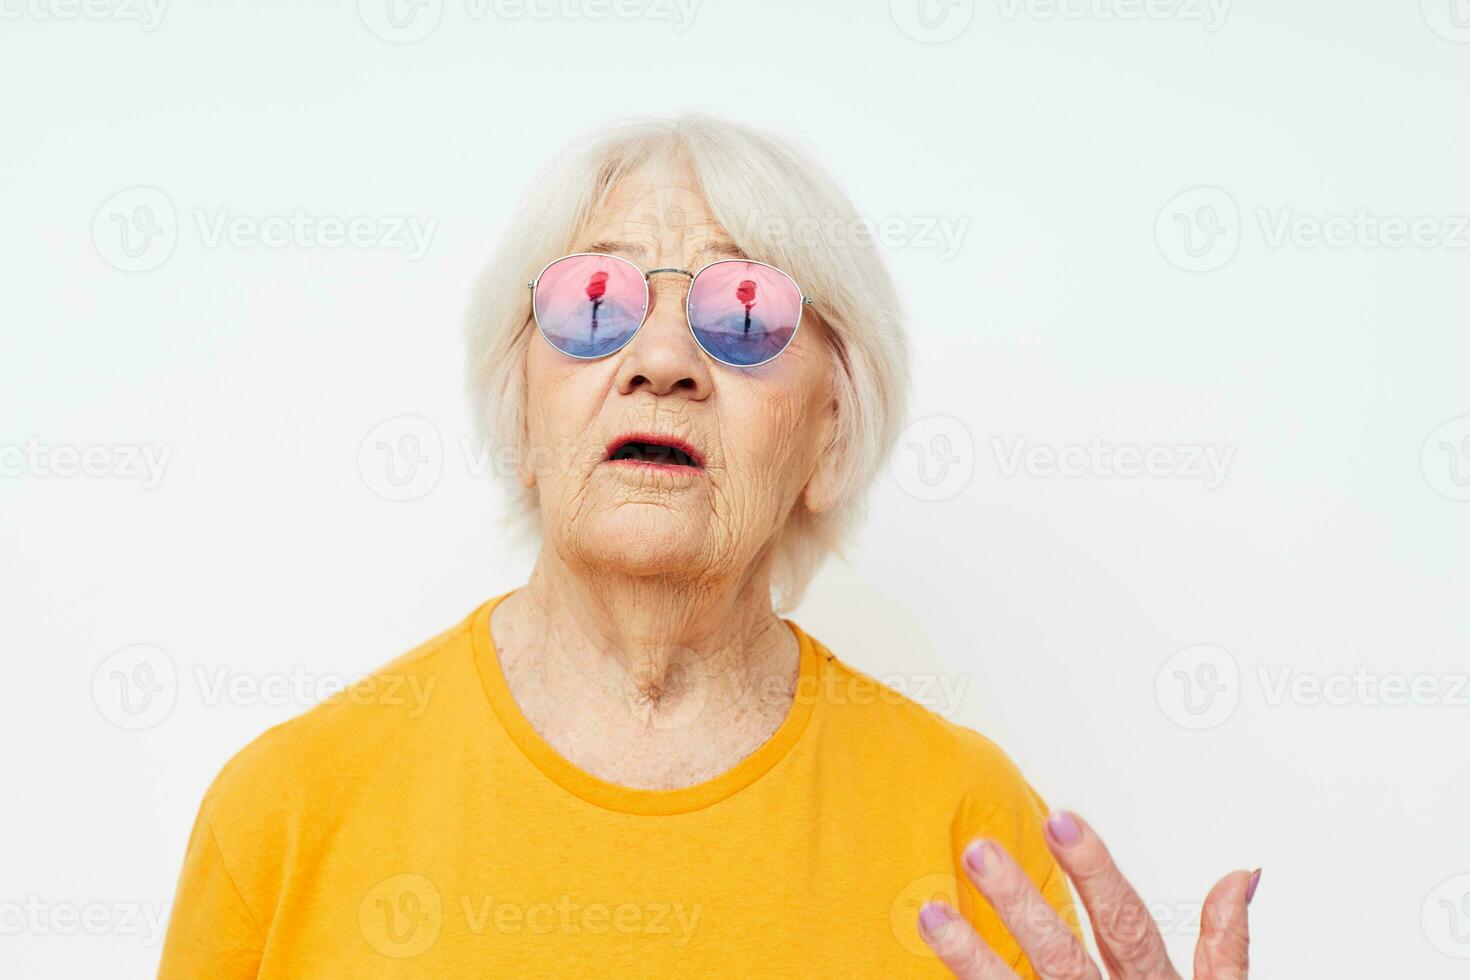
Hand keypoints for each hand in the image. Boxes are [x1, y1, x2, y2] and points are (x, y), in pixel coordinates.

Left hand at [918, 811, 1257, 978]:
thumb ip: (1225, 949)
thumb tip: (1241, 875)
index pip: (1126, 923)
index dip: (1095, 871)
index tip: (1060, 818)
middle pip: (1063, 958)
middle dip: (1021, 903)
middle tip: (980, 851)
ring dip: (971, 956)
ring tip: (930, 913)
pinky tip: (928, 966)